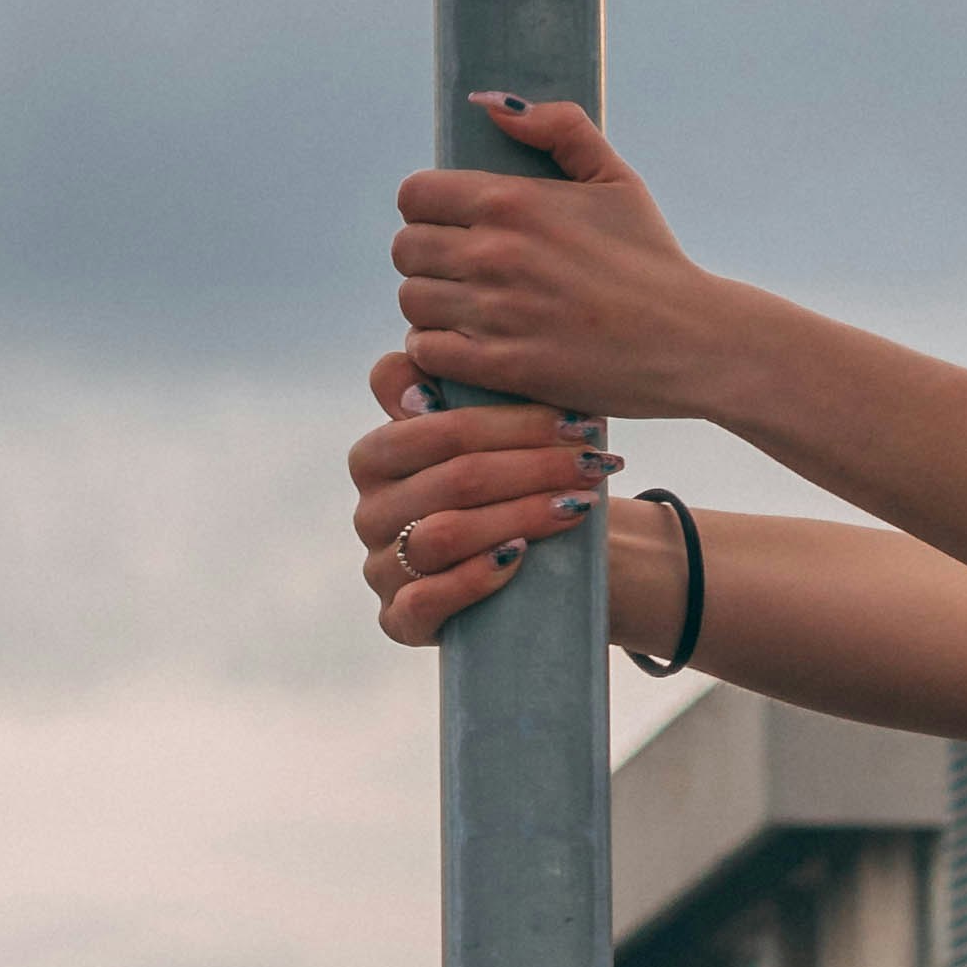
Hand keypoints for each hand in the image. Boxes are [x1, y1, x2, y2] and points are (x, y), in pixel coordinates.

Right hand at [346, 349, 619, 645]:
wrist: (532, 576)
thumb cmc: (511, 491)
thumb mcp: (495, 439)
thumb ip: (463, 389)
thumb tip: (430, 348)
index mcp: (377, 454)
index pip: (431, 427)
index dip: (509, 422)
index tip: (575, 420)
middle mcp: (370, 509)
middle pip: (452, 477)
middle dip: (534, 466)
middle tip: (596, 461)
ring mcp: (381, 566)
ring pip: (445, 533)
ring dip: (522, 516)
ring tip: (581, 504)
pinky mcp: (398, 619)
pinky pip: (426, 599)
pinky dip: (477, 576)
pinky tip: (521, 557)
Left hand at [392, 99, 733, 418]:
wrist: (688, 340)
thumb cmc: (652, 258)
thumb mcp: (615, 178)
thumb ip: (557, 128)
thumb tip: (491, 105)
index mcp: (513, 201)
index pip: (415, 195)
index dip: (427, 208)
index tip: (451, 222)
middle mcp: (494, 253)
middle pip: (406, 249)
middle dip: (428, 256)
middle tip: (461, 268)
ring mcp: (494, 313)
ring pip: (412, 300)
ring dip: (432, 303)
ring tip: (465, 306)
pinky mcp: (500, 365)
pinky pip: (427, 348)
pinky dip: (438, 347)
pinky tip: (469, 343)